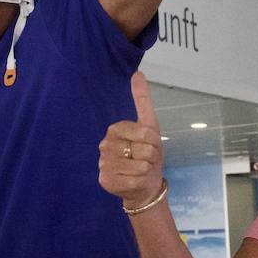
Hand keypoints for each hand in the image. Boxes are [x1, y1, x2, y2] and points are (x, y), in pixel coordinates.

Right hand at [98, 72, 163, 207]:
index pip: (145, 133)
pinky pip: (134, 180)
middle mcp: (105, 145)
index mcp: (115, 129)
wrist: (144, 184)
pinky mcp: (105, 181)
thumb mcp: (149, 125)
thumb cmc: (147, 154)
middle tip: (145, 160)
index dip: (154, 142)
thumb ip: (142, 100)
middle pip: (143, 150)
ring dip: (146, 170)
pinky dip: (140, 182)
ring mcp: (103, 164)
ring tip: (141, 170)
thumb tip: (137, 73)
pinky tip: (134, 181)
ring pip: (140, 166)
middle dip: (151, 157)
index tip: (149, 145)